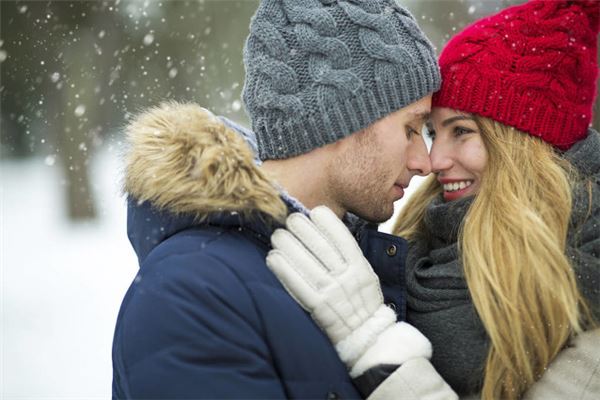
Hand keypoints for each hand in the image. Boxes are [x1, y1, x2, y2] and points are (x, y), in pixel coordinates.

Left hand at [267, 206, 431, 376]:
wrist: (365, 336)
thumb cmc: (362, 301)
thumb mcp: (365, 274)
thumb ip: (350, 256)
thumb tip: (325, 230)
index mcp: (361, 268)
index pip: (344, 239)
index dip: (328, 222)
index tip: (315, 211)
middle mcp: (347, 278)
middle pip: (321, 247)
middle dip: (303, 228)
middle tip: (290, 218)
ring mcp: (332, 293)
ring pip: (306, 262)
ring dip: (288, 245)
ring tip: (277, 235)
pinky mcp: (318, 307)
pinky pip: (298, 284)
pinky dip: (284, 269)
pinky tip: (273, 257)